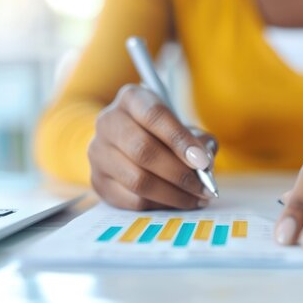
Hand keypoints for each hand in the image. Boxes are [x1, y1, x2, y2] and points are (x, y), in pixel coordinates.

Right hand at [88, 84, 217, 210]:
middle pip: (143, 151)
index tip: (203, 162)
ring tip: (196, 198)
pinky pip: (132, 200)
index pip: (155, 116)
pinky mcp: (98, 180)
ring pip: (138, 180)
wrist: (128, 142)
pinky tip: (177, 202)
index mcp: (132, 98)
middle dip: (180, 173)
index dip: (181, 140)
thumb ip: (198, 140)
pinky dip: (160, 204)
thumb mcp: (183, 125)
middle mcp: (108, 121)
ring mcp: (98, 152)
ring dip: (173, 194)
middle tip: (204, 187)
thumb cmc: (163, 132)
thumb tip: (205, 164)